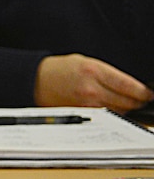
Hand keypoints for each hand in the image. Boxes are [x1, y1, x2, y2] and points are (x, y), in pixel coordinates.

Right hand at [34, 54, 151, 110]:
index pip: (130, 86)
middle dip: (138, 101)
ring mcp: (88, 104)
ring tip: (125, 101)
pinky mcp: (84, 114)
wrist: (36, 81)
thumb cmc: (59, 69)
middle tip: (141, 99)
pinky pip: (107, 117)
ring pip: (120, 111)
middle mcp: (92, 89)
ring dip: (126, 107)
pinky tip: (111, 106)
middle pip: (129, 102)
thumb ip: (108, 73)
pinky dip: (113, 113)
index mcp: (94, 71)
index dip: (144, 92)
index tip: (148, 94)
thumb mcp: (85, 61)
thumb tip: (131, 86)